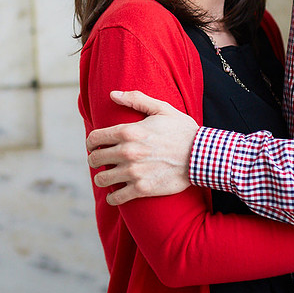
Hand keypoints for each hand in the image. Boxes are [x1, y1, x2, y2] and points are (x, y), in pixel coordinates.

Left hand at [85, 90, 198, 204]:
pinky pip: (117, 197)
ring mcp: (134, 172)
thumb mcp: (162, 108)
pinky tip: (115, 194)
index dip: (91, 142)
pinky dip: (113, 197)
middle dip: (94, 159)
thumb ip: (136, 99)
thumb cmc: (183, 130)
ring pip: (103, 179)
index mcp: (128, 131)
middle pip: (95, 159)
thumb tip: (113, 94)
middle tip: (100, 161)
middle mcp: (128, 152)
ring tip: (107, 177)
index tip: (94, 146)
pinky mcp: (143, 189)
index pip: (95, 138)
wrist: (202, 156)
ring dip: (102, 178)